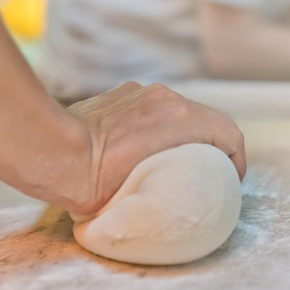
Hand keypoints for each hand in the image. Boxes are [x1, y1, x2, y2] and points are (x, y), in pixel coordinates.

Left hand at [66, 82, 245, 213]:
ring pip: (182, 112)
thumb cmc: (95, 181)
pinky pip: (155, 107)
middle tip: (207, 173)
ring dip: (187, 133)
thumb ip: (169, 185)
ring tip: (174, 159)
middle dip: (214, 147)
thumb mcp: (144, 194)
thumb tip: (174, 197)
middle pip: (209, 120)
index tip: (229, 180)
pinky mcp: (125, 92)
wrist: (51, 151)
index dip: (237, 160)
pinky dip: (160, 124)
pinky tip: (143, 144)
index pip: (230, 134)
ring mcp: (144, 92)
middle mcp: (167, 99)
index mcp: (180, 120)